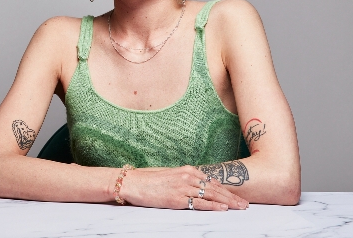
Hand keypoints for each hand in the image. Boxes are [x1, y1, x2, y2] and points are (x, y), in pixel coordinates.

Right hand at [120, 165, 248, 210]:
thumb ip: (186, 180)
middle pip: (216, 188)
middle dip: (232, 197)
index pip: (213, 181)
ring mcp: (183, 187)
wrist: (133, 182)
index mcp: (188, 170)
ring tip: (240, 208)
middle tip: (245, 204)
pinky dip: (213, 206)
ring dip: (228, 203)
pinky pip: (199, 203)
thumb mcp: (171, 176)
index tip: (238, 196)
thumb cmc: (150, 180)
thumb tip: (198, 188)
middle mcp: (188, 177)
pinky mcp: (177, 198)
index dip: (227, 190)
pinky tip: (223, 209)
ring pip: (211, 195)